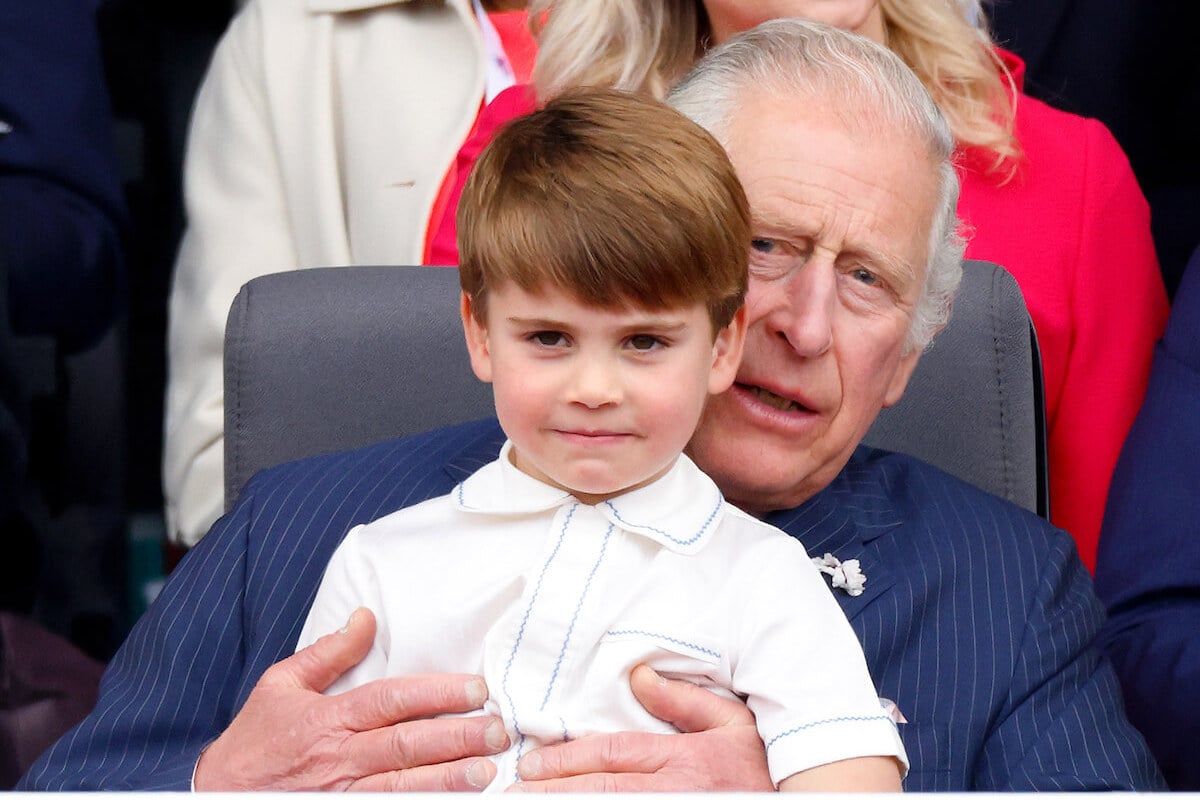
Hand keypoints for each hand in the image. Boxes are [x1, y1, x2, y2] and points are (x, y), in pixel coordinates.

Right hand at [195, 608, 508, 790]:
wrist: (213, 797)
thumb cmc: (254, 742)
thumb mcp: (281, 686)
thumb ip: (329, 653)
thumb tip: (367, 618)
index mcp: (329, 719)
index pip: (392, 700)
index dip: (436, 694)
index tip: (476, 688)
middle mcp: (340, 758)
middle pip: (406, 746)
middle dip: (455, 739)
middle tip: (497, 730)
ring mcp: (342, 794)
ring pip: (402, 787)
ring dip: (446, 781)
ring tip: (486, 773)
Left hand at [510, 664, 772, 791]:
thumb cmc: (763, 773)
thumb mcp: (733, 725)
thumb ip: (684, 700)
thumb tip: (637, 676)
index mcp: (684, 760)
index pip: (611, 756)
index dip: (565, 760)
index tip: (529, 762)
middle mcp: (673, 792)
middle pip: (599, 792)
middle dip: (549, 791)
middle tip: (507, 791)